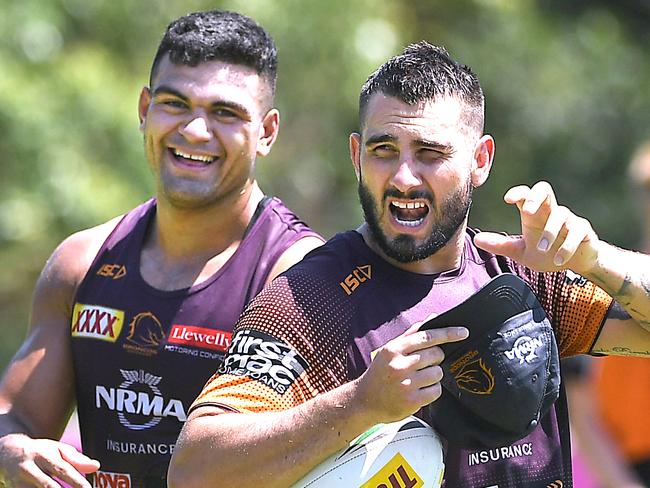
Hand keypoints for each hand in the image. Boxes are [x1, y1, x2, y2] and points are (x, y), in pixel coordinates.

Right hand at [0, 434, 98, 487]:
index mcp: (43, 455)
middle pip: (49, 486)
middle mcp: (29, 469)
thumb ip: (77, 459)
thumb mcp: (57, 450)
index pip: (62, 469)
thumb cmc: (38, 452)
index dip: (76, 481)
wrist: (5, 452)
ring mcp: (19, 483)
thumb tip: (96, 466)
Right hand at [355, 324, 468, 423]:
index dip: (448, 333)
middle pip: (436, 355)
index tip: (463, 332)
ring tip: (419, 379)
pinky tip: (419, 390)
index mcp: (394, 349)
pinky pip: (436, 391)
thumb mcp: (390, 350)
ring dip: (434, 375)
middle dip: (436, 358)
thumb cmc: (380, 372)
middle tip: (424, 364)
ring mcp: (406, 384)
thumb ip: (411, 334)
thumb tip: (433, 317)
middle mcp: (399, 365)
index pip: (427, 337)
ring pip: (438, 373)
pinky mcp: (412, 401)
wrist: (364, 401)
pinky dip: (432, 390)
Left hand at [473, 181, 599, 273]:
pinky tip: (558, 259)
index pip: (526, 195)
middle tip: (527, 211)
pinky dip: (567, 246)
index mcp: (534, 214)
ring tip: (542, 248)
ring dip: (550, 231)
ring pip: (561, 214)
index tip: (507, 199)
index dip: (518, 193)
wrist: (576, 263)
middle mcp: (550, 212)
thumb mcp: (520, 252)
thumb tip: (476, 239)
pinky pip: (577, 232)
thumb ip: (500, 245)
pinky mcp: (584, 230)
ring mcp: (569, 219)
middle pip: (545, 190)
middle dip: (536, 197)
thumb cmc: (547, 253)